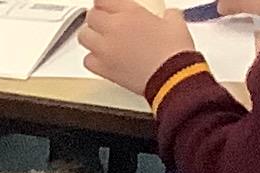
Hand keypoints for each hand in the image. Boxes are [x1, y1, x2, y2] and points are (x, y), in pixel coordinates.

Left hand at [78, 0, 194, 90]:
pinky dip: (91, 59)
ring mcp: (106, 50)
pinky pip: (87, 60)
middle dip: (97, 18)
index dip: (103, 3)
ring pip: (84, 36)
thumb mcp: (175, 23)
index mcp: (129, 12)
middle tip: (104, 22)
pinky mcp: (104, 70)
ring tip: (99, 39)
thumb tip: (169, 16)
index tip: (106, 6)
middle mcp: (113, 28)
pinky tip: (101, 58)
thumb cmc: (173, 52)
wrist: (171, 78)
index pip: (102, 0)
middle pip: (91, 16)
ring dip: (90, 35)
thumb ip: (168, 15)